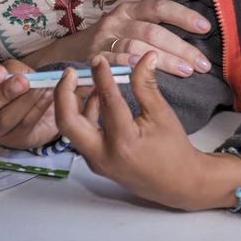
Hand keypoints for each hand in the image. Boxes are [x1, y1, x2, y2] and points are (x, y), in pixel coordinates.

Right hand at [0, 59, 61, 148]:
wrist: (41, 103)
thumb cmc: (20, 84)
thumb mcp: (14, 71)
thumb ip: (6, 69)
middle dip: (2, 94)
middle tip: (22, 81)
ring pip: (5, 119)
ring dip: (24, 100)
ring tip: (40, 85)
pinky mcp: (16, 140)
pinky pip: (25, 124)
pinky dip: (38, 107)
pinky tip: (47, 95)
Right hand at [31, 0, 211, 77]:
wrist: (70, 54)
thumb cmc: (112, 42)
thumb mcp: (131, 27)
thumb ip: (155, 30)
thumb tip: (193, 40)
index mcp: (129, 9)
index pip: (160, 7)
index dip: (183, 15)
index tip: (205, 27)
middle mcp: (117, 20)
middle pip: (153, 31)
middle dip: (180, 47)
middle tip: (202, 63)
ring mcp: (105, 39)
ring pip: (139, 47)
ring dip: (164, 60)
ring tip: (186, 71)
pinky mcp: (95, 57)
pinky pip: (116, 61)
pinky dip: (132, 65)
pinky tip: (148, 73)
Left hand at [55, 53, 240, 210]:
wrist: (177, 184)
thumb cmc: (173, 149)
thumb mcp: (161, 114)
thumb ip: (146, 85)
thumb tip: (144, 57)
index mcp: (124, 142)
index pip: (106, 101)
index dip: (100, 76)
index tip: (98, 59)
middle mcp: (104, 155)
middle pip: (67, 121)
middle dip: (63, 93)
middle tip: (70, 72)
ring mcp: (96, 161)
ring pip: (70, 129)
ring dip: (71, 103)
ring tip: (82, 80)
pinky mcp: (95, 162)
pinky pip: (80, 135)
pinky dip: (81, 114)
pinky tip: (93, 98)